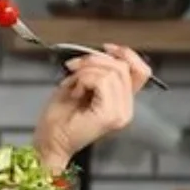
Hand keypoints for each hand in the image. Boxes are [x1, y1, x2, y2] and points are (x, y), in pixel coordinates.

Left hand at [33, 43, 152, 168]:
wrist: (49, 141)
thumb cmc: (59, 116)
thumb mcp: (80, 83)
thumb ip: (98, 71)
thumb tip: (105, 53)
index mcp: (123, 102)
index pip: (140, 70)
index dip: (125, 54)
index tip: (105, 48)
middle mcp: (127, 109)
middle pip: (123, 67)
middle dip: (94, 60)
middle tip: (73, 67)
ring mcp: (120, 113)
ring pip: (112, 72)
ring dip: (86, 72)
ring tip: (73, 86)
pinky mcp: (110, 115)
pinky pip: (102, 81)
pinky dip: (84, 80)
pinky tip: (75, 93)